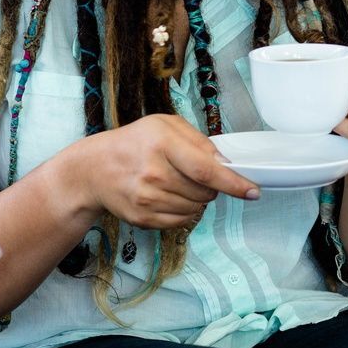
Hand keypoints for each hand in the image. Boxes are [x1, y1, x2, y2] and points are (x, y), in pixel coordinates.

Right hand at [74, 114, 259, 228]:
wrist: (94, 169)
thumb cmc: (134, 142)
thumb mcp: (165, 125)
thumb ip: (199, 141)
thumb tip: (226, 163)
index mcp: (161, 142)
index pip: (205, 169)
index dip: (233, 182)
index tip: (253, 190)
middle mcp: (153, 173)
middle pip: (204, 192)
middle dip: (211, 187)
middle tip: (196, 174)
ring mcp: (146, 199)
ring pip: (196, 209)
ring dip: (198, 199)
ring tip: (178, 183)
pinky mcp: (143, 218)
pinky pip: (181, 221)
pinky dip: (185, 211)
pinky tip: (170, 196)